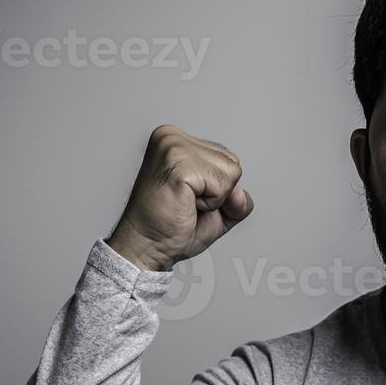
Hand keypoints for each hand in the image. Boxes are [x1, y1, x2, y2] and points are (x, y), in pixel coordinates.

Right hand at [105, 125, 253, 272]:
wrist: (145, 247)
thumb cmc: (172, 228)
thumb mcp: (218, 210)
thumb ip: (238, 199)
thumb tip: (240, 193)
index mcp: (175, 139)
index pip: (228, 158)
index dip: (218, 188)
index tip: (187, 198)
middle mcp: (172, 136)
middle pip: (233, 163)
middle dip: (218, 193)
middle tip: (185, 203)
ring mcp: (174, 147)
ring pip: (232, 173)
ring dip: (214, 199)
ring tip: (184, 203)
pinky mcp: (179, 165)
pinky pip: (223, 186)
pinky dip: (210, 204)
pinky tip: (184, 205)